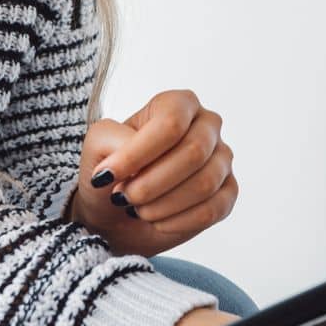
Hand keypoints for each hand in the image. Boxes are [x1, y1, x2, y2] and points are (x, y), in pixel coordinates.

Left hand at [72, 89, 237, 257]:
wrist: (115, 213)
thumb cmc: (111, 172)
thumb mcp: (98, 146)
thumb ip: (113, 140)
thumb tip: (135, 156)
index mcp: (179, 103)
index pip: (171, 123)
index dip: (138, 154)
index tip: (106, 177)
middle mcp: (208, 125)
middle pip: (194, 153)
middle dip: (151, 184)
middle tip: (123, 197)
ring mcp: (222, 158)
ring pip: (205, 183)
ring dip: (162, 204)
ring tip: (138, 209)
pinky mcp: (227, 192)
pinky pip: (213, 209)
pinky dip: (178, 222)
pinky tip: (158, 221)